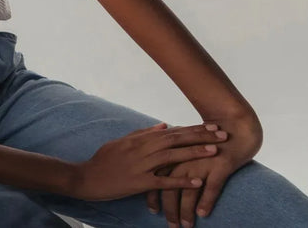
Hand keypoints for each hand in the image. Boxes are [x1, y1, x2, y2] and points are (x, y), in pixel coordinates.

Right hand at [71, 123, 226, 200]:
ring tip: (215, 152)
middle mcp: (141, 149)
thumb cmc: (103, 161)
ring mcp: (140, 166)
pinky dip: (181, 181)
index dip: (193, 128)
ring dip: (194, 154)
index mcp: (138, 139)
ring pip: (172, 157)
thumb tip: (164, 125)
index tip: (211, 125)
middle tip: (222, 134)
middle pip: (175, 140)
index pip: (171, 131)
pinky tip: (197, 182)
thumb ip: (142, 134)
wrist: (85, 178)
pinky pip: (163, 182)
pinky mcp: (138, 183)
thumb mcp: (120, 142)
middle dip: (200, 136)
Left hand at [147, 115, 260, 226]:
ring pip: (189, 192)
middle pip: (170, 188)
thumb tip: (158, 173)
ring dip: (186, 211)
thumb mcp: (183, 146)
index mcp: (171, 153)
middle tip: (170, 225)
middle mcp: (183, 159)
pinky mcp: (219, 166)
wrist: (234, 129)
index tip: (152, 210)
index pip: (155, 178)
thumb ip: (170, 157)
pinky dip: (206, 201)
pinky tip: (203, 214)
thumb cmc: (207, 141)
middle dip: (169, 209)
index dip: (152, 195)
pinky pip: (211, 187)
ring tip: (186, 225)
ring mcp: (201, 163)